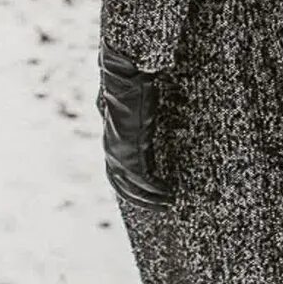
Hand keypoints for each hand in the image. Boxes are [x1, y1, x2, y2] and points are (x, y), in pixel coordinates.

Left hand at [96, 48, 175, 207]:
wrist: (125, 76)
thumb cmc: (130, 87)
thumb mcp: (133, 111)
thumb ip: (135, 123)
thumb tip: (142, 122)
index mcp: (111, 144)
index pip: (117, 177)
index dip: (131, 190)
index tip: (149, 197)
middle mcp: (111, 152)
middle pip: (122, 188)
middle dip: (142, 201)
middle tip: (162, 207)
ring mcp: (119, 154)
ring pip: (132, 188)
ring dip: (151, 199)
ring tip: (170, 203)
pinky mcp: (131, 151)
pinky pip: (144, 179)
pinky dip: (156, 189)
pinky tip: (171, 192)